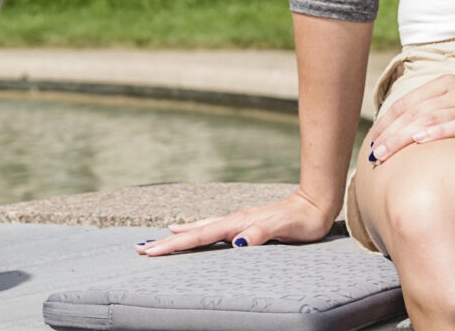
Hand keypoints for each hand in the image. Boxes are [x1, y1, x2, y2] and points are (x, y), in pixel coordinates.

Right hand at [136, 187, 338, 254]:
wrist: (314, 205)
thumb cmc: (301, 221)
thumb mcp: (284, 229)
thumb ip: (260, 234)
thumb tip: (236, 242)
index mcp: (236, 224)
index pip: (198, 236)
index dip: (174, 245)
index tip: (151, 250)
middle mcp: (231, 222)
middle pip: (192, 233)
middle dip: (165, 242)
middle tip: (141, 249)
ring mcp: (235, 222)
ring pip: (198, 230)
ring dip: (176, 238)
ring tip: (155, 240)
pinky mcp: (241, 225)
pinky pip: (208, 229)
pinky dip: (192, 231)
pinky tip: (186, 230)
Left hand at [366, 74, 454, 165]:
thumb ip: (432, 116)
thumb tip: (399, 139)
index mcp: (441, 86)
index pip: (405, 105)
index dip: (385, 124)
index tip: (371, 143)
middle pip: (413, 113)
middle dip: (390, 134)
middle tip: (374, 155)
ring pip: (430, 118)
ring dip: (404, 136)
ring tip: (387, 152)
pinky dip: (439, 132)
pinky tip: (421, 140)